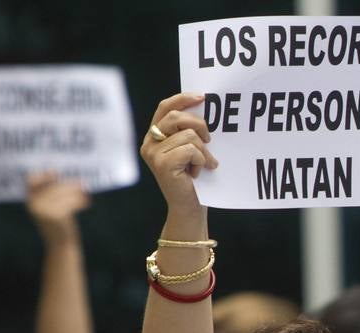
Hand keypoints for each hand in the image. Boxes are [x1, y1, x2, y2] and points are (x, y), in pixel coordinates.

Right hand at [25, 171, 89, 243]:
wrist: (61, 246)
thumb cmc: (59, 225)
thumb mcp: (53, 206)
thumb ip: (52, 191)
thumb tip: (52, 169)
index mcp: (30, 201)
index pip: (31, 181)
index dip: (43, 175)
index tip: (54, 171)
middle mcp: (33, 204)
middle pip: (52, 185)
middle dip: (69, 184)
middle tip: (83, 184)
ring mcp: (42, 210)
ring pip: (61, 192)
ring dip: (76, 192)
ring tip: (85, 196)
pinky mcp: (54, 215)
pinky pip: (68, 202)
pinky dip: (79, 200)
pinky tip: (86, 203)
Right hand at [140, 93, 217, 212]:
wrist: (190, 207)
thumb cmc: (194, 178)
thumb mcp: (191, 150)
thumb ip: (189, 131)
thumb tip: (204, 106)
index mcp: (154, 136)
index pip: (165, 107)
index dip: (183, 98)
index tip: (203, 97)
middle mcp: (149, 143)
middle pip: (177, 117)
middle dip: (199, 125)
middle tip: (210, 140)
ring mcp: (153, 153)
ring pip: (187, 135)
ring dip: (203, 150)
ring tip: (205, 164)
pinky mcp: (162, 164)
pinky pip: (190, 149)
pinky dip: (201, 160)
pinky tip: (198, 172)